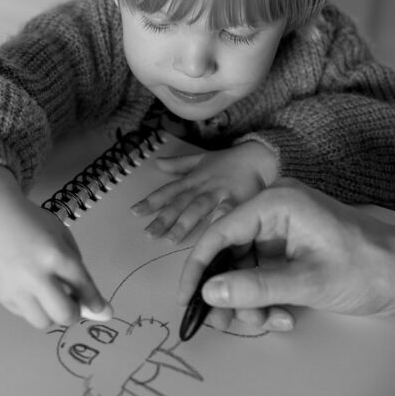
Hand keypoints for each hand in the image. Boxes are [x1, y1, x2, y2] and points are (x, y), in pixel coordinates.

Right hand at [0, 163, 110, 329]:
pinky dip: (32, 307)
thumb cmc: (32, 223)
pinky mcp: (0, 295)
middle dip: (74, 313)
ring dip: (51, 314)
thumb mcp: (61, 236)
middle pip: (64, 314)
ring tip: (48, 297)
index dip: (95, 302)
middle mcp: (35, 275)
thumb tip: (94, 306)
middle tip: (71, 303)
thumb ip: (77, 269)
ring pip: (44, 322)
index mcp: (55, 255)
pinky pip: (24, 314)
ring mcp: (15, 288)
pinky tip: (28, 288)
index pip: (82, 287)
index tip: (104, 311)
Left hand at [131, 142, 278, 244]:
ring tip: (171, 239)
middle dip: (163, 219)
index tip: (135, 212)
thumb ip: (179, 164)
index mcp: (194, 179)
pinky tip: (212, 231)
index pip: (169, 191)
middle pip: (180, 203)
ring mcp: (220, 193)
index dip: (152, 201)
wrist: (259, 156)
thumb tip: (157, 164)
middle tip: (148, 234)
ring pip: (199, 208)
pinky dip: (220, 220)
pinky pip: (228, 211)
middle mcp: (203, 187)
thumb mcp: (202, 159)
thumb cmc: (230, 161)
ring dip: (184, 223)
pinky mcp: (238, 200)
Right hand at [177, 179, 394, 331]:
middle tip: (233, 325)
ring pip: (243, 268)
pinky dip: (266, 298)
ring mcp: (282, 228)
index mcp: (276, 203)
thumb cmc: (367, 270)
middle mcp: (274, 209)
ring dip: (250, 301)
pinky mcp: (290, 246)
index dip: (198, 268)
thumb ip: (254, 287)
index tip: (185, 300)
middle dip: (230, 292)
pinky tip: (284, 316)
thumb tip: (209, 293)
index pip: (219, 232)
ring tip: (271, 322)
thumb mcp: (307, 283)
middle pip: (229, 252)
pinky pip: (262, 272)